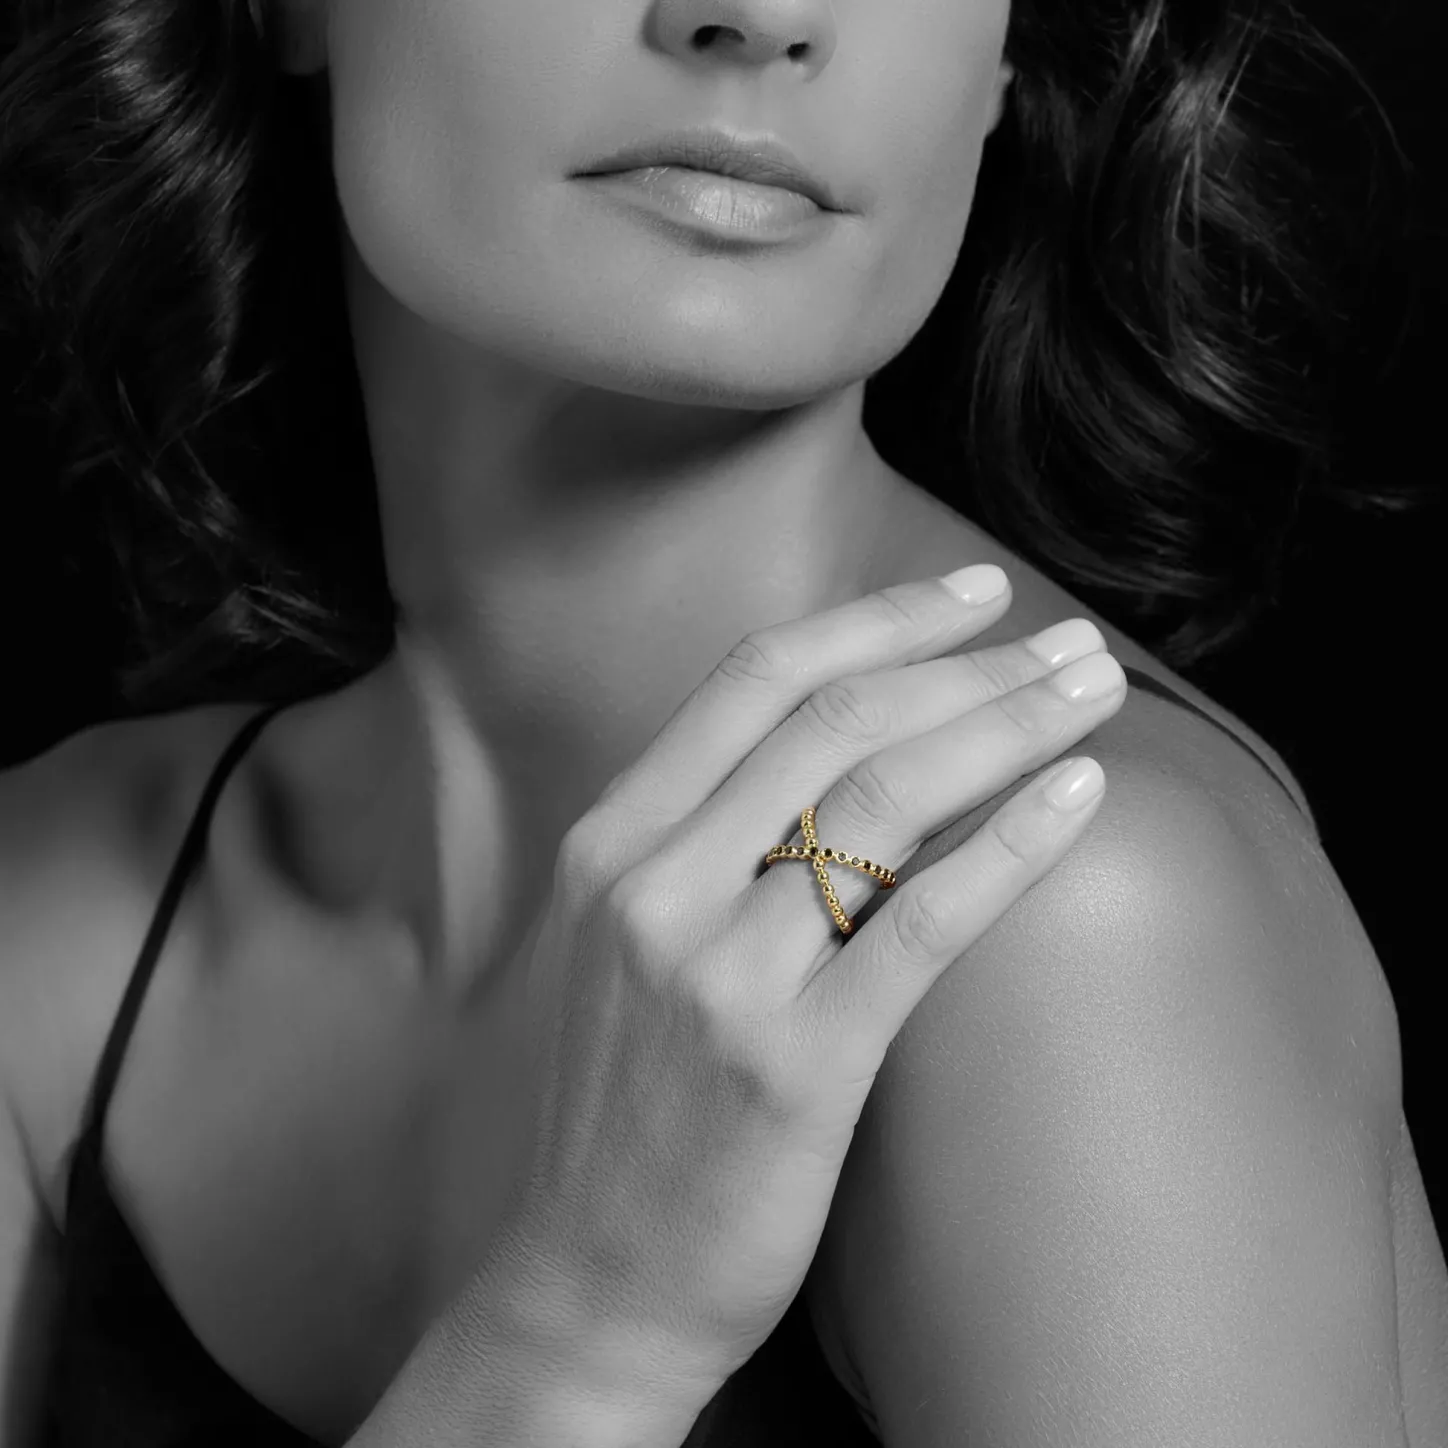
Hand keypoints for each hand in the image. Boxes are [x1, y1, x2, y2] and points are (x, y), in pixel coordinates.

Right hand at [471, 570, 1125, 1431]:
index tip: (973, 594)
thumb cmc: (625, 1105)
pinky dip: (1009, 844)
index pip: (754, 680)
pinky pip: (920, 922)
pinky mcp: (793, 1066)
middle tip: (1069, 643)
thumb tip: (843, 745)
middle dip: (970, 663)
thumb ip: (704, 839)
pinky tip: (1080, 794)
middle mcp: (654, 887)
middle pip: (835, 722)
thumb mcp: (624, 943)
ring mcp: (718, 975)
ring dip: (1005, 727)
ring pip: (883, 800)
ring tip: (1093, 696)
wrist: (591, 1277)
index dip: (877, 618)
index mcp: (610, 844)